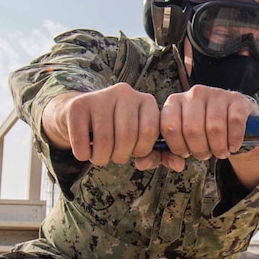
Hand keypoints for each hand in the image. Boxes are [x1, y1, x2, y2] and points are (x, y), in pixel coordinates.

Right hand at [41, 83, 182, 169]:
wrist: (80, 115)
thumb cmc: (117, 131)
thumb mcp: (141, 141)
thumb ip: (161, 154)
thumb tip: (180, 165)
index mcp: (146, 101)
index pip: (150, 131)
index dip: (142, 150)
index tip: (134, 153)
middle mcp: (126, 93)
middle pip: (128, 136)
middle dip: (121, 156)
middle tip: (115, 157)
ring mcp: (101, 96)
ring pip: (105, 140)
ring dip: (102, 158)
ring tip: (100, 157)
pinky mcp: (78, 105)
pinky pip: (82, 139)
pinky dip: (83, 154)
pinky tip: (84, 152)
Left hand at [151, 85, 258, 163]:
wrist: (234, 117)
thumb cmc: (203, 131)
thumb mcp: (182, 141)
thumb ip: (163, 154)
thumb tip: (147, 164)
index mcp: (174, 102)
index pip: (169, 127)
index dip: (178, 147)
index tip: (186, 153)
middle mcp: (194, 94)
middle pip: (192, 130)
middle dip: (199, 150)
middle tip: (205, 155)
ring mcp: (216, 94)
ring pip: (214, 128)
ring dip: (218, 148)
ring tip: (220, 152)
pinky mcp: (236, 100)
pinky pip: (234, 123)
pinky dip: (234, 141)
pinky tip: (233, 145)